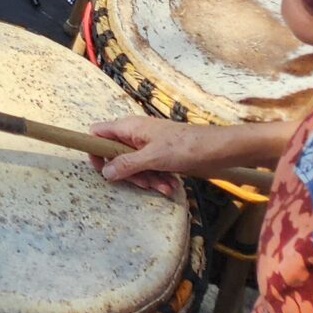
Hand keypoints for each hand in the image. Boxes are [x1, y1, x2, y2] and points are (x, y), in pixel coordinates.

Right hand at [85, 115, 232, 193]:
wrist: (216, 149)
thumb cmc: (184, 147)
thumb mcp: (153, 157)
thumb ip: (127, 164)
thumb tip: (104, 172)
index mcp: (129, 127)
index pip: (98, 133)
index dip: (96, 151)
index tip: (103, 170)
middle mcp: (136, 134)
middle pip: (116, 154)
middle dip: (128, 172)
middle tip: (143, 183)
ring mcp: (148, 145)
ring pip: (134, 165)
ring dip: (146, 179)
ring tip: (164, 186)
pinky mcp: (161, 155)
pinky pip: (150, 168)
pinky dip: (157, 178)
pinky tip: (170, 185)